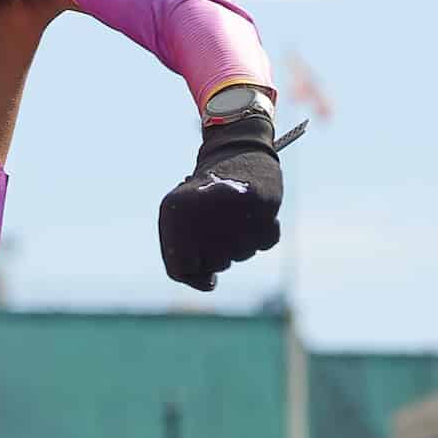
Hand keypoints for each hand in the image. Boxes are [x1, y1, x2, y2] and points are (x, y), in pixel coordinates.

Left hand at [158, 116, 281, 291]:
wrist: (235, 152)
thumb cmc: (204, 193)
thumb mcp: (178, 217)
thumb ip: (182, 252)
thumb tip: (208, 284)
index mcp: (173, 213)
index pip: (179, 269)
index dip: (192, 275)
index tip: (205, 272)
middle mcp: (199, 210)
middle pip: (214, 264)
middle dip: (219, 254)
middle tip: (219, 225)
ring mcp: (232, 206)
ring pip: (241, 254)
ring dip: (241, 241)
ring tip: (234, 215)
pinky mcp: (262, 201)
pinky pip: (264, 241)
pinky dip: (262, 232)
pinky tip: (254, 214)